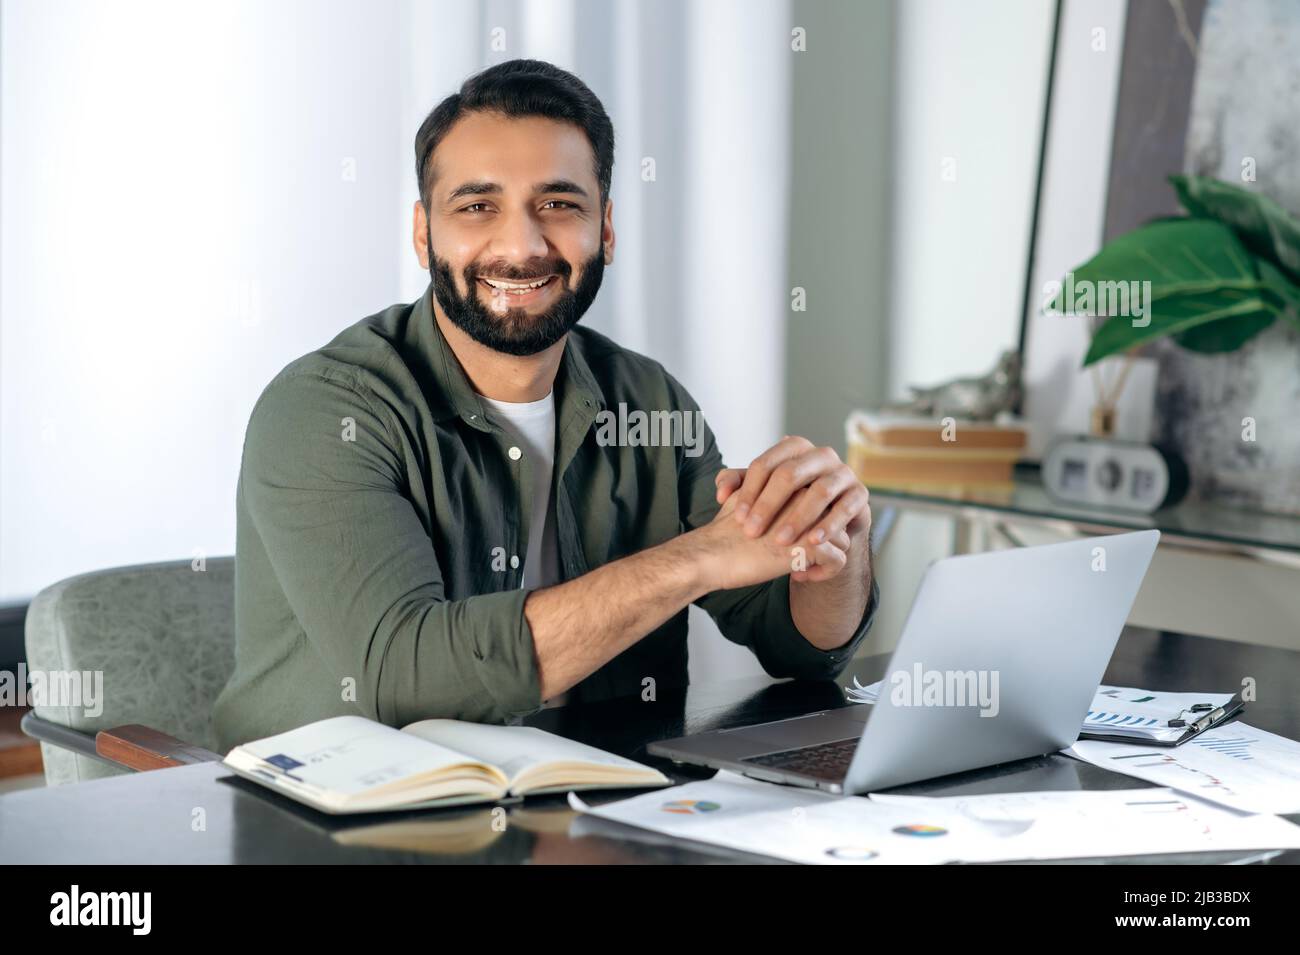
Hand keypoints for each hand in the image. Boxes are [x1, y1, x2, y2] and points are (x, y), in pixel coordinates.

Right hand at [682, 490, 849, 591]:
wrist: (711, 554)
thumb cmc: (725, 532)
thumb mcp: (745, 500)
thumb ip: (768, 496)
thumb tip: (789, 501)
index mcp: (792, 486)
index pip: (821, 504)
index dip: (812, 524)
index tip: (791, 542)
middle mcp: (805, 499)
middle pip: (834, 521)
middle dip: (821, 542)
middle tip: (797, 559)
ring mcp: (811, 521)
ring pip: (842, 540)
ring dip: (825, 559)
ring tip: (800, 570)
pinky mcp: (812, 545)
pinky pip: (838, 561)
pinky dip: (824, 574)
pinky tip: (798, 577)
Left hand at [713, 436, 870, 580]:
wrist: (828, 519)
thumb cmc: (790, 503)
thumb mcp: (763, 492)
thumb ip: (738, 485)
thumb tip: (722, 491)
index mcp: (794, 448)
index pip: (765, 464)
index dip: (748, 491)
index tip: (738, 518)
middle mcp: (820, 455)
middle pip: (790, 474)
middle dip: (768, 505)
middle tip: (752, 531)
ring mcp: (843, 472)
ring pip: (820, 491)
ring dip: (798, 517)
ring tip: (781, 541)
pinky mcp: (860, 493)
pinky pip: (845, 507)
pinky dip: (829, 525)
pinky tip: (813, 542)